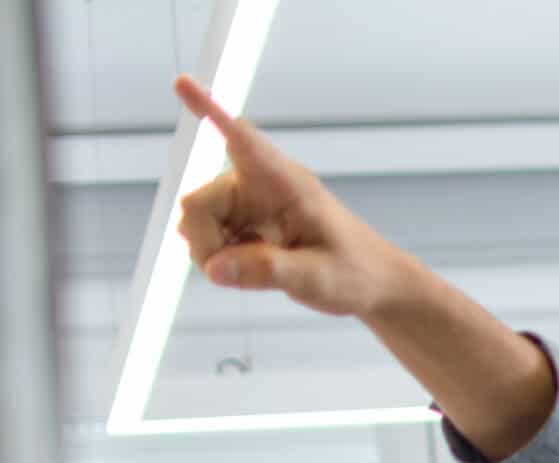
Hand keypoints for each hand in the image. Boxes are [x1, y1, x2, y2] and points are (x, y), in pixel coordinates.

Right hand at [171, 75, 409, 317]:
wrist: (375, 284)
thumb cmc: (357, 272)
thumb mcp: (319, 278)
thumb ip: (269, 271)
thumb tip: (216, 267)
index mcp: (286, 183)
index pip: (243, 140)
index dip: (210, 111)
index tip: (182, 82)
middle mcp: (260, 186)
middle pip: (199, 202)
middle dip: (205, 240)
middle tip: (231, 271)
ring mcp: (249, 205)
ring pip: (196, 221)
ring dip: (212, 251)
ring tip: (255, 271)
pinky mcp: (244, 224)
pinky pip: (208, 237)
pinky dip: (219, 257)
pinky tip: (251, 267)